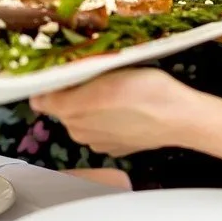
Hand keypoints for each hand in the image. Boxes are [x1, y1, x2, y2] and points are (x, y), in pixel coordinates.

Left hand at [31, 69, 199, 158]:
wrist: (180, 117)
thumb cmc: (146, 92)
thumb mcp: (105, 76)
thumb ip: (67, 87)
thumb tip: (41, 93)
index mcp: (70, 112)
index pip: (43, 96)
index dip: (51, 82)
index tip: (65, 71)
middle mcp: (78, 132)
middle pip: (64, 106)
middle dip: (74, 92)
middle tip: (97, 76)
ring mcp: (97, 143)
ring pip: (84, 117)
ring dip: (93, 105)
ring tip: (116, 90)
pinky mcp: (114, 148)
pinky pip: (101, 129)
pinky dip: (108, 119)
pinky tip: (126, 108)